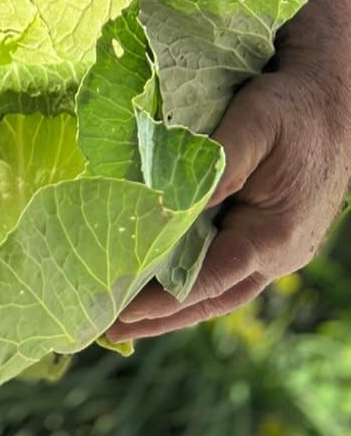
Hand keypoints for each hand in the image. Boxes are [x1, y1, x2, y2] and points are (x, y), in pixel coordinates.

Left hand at [105, 67, 350, 341]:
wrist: (334, 103)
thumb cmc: (291, 109)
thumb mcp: (252, 123)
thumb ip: (216, 162)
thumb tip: (174, 199)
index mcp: (274, 234)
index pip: (210, 278)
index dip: (163, 298)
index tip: (121, 312)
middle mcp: (279, 255)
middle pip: (212, 299)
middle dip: (160, 319)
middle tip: (107, 332)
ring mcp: (279, 253)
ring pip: (220, 290)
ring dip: (175, 308)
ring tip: (126, 322)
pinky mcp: (271, 239)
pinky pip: (226, 270)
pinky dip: (194, 283)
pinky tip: (164, 285)